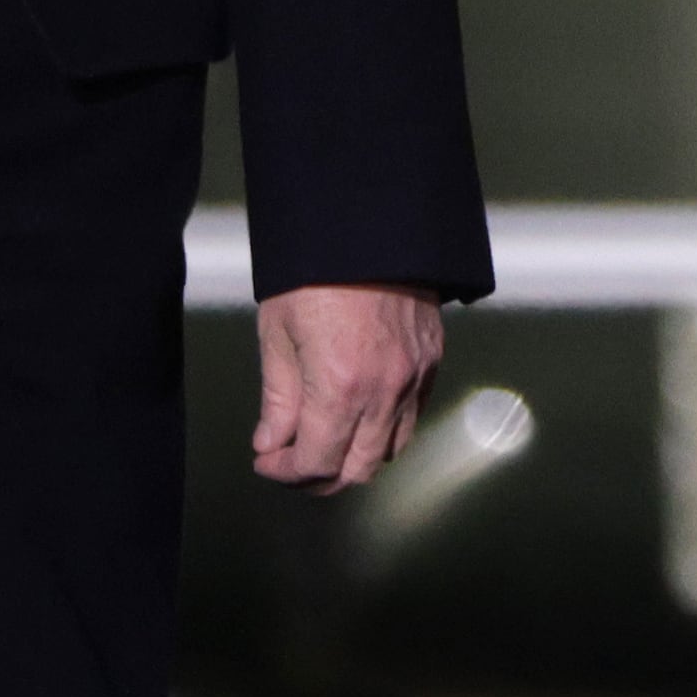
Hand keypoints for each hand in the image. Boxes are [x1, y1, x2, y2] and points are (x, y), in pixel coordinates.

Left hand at [252, 281, 442, 492]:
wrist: (366, 221)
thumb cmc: (313, 269)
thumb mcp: (278, 332)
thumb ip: (278, 399)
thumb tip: (271, 443)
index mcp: (338, 387)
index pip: (315, 462)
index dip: (284, 472)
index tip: (266, 460)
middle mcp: (383, 391)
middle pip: (355, 470)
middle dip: (318, 475)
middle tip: (291, 459)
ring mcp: (413, 376)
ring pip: (389, 450)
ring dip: (354, 456)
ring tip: (325, 439)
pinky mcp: (431, 359)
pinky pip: (412, 416)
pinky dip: (385, 428)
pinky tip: (359, 412)